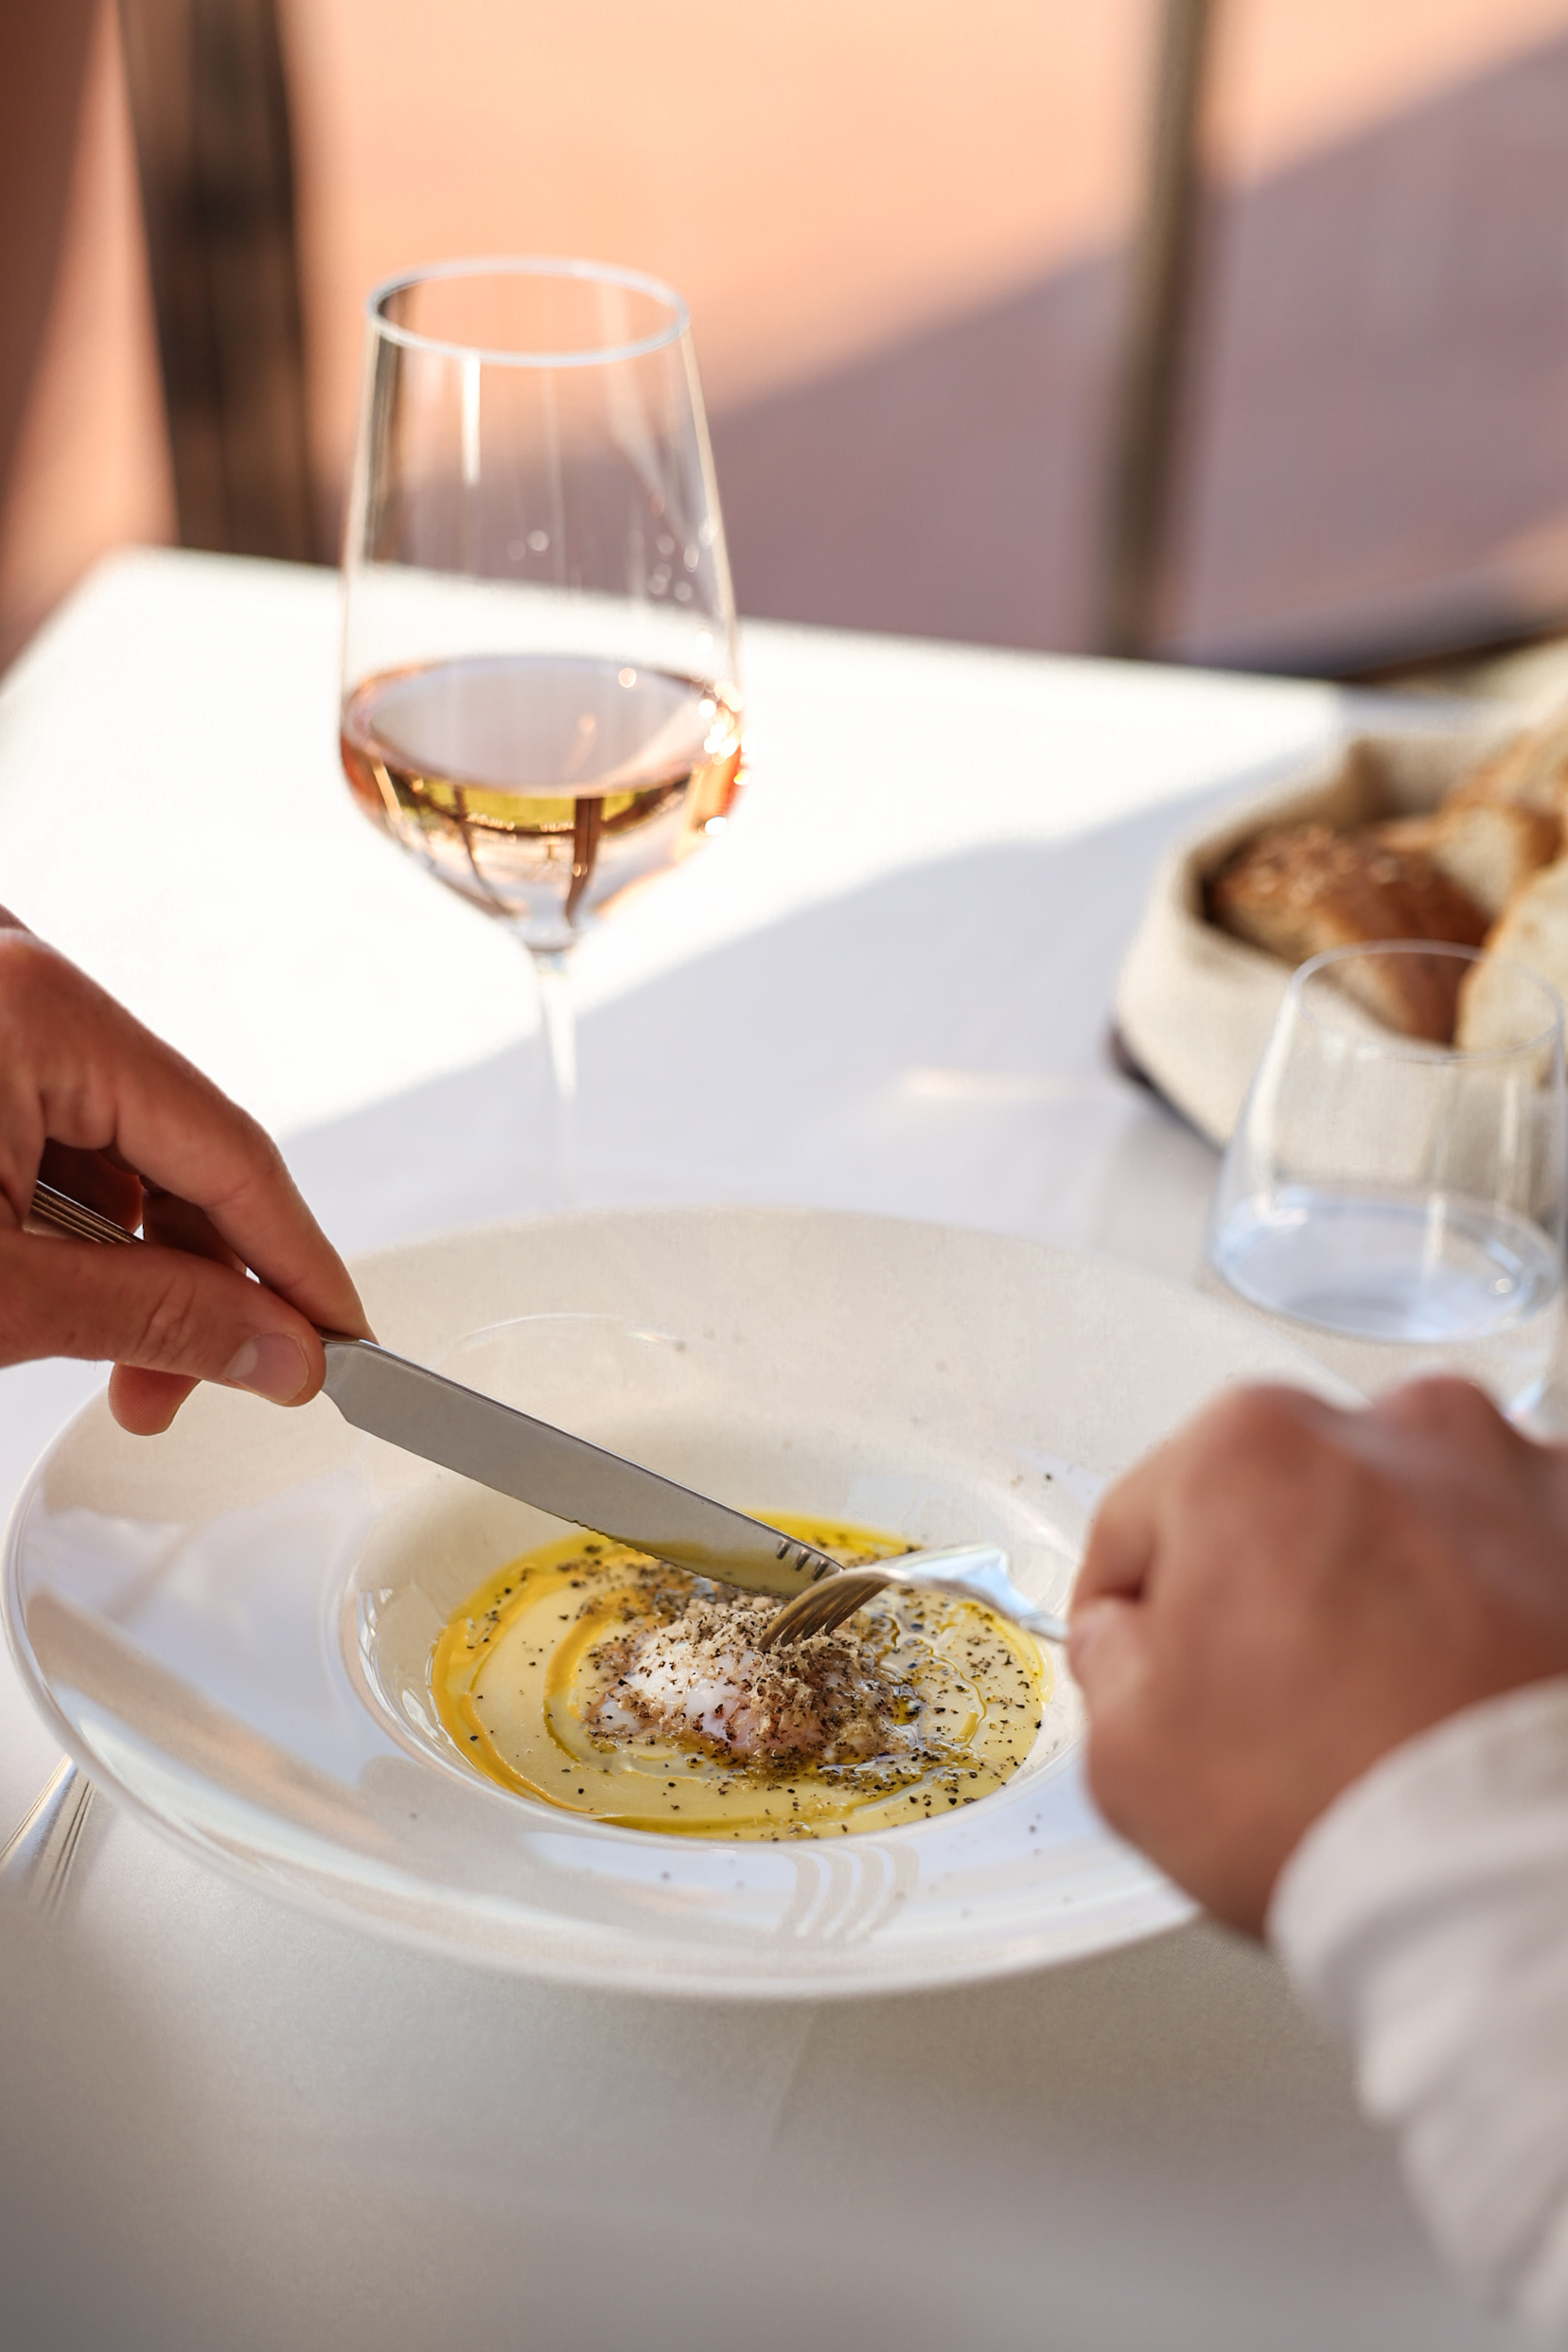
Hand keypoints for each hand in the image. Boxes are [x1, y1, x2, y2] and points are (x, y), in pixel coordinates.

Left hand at [0, 916, 369, 1433]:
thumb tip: (283, 1353)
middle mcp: (14, 974)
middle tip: (200, 1387)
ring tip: (110, 1357)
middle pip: (169, 1144)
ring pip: (105, 1139)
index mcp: (37, 1006)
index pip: (228, 1149)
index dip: (297, 1262)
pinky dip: (57, 1211)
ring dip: (119, 1255)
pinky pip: (42, 1119)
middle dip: (190, 1281)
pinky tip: (50, 1283)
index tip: (341, 1340)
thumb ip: (158, 1320)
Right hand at [1068, 1377, 1567, 1933]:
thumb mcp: (1127, 1758)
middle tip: (1279, 1699)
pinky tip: (1469, 1697)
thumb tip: (1137, 1647)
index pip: (1144, 1521)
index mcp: (1248, 1448)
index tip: (1152, 1659)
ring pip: (1405, 1522)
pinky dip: (1491, 1610)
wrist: (1520, 1877)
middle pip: (1284, 1502)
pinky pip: (1511, 1559)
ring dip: (1389, 1587)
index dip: (1135, 1610)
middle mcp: (1387, 1429)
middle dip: (1273, 1584)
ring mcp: (1509, 1475)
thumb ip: (1110, 1662)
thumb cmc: (1345, 1802)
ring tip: (1391, 1708)